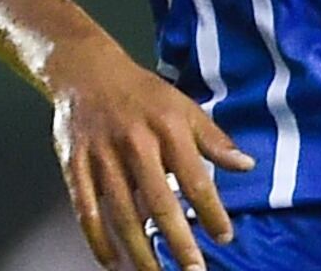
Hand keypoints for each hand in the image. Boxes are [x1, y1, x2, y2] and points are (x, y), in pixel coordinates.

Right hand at [46, 36, 250, 270]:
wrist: (85, 69)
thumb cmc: (140, 92)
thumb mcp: (183, 106)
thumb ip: (214, 139)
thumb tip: (247, 165)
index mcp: (166, 128)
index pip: (195, 178)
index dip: (211, 211)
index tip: (224, 237)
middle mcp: (134, 142)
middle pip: (158, 201)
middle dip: (178, 240)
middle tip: (193, 270)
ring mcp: (101, 154)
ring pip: (120, 211)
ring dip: (139, 249)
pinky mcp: (73, 163)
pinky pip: (85, 208)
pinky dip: (97, 238)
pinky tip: (112, 260)